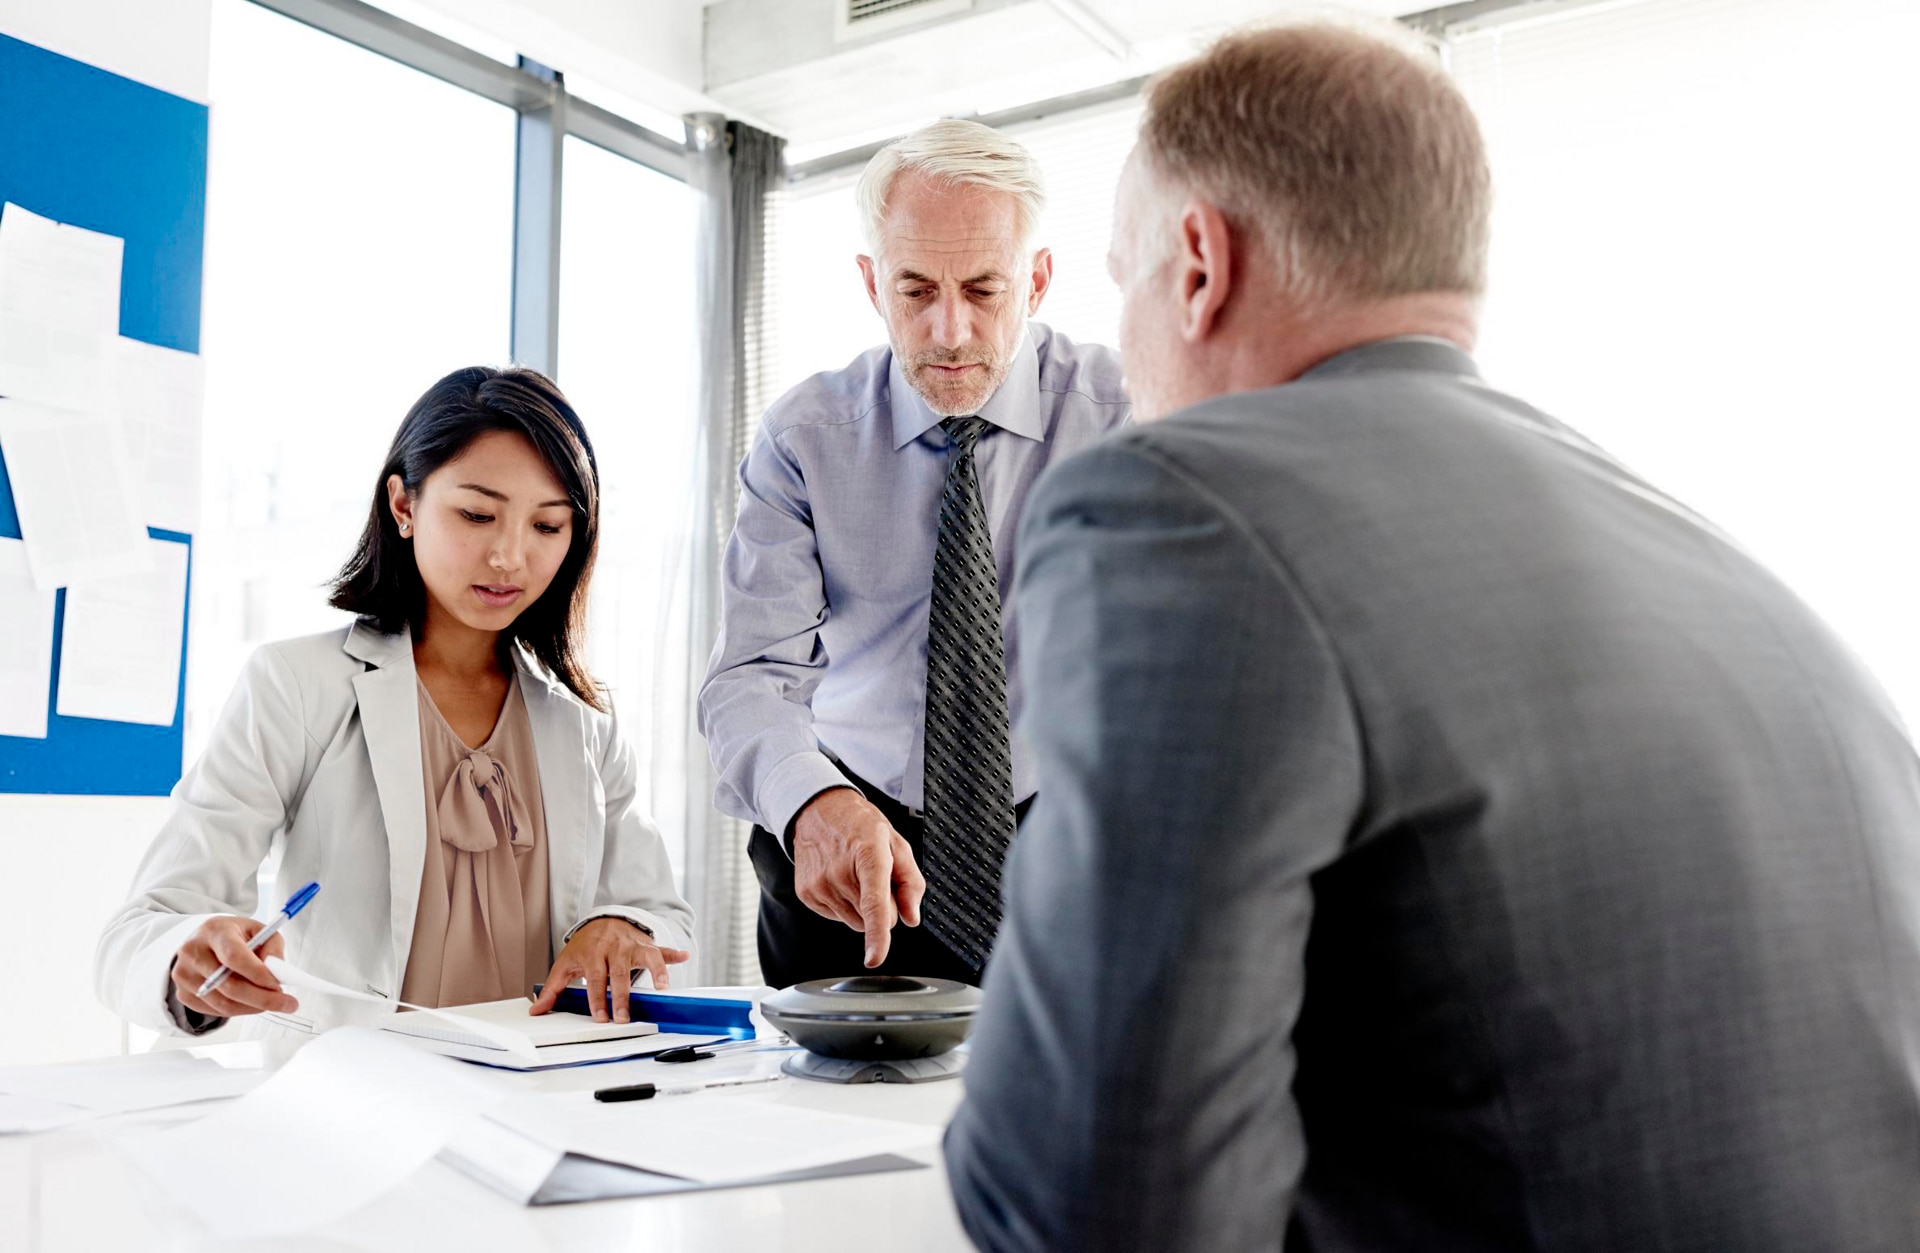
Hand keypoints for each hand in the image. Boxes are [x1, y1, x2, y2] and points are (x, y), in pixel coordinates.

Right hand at [171, 915, 297, 1020]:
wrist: (204, 942)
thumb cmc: (236, 936)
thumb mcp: (259, 931)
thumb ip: (272, 948)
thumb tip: (278, 973)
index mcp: (215, 930)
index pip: (234, 956)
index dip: (258, 974)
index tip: (279, 985)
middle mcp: (193, 951)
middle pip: (229, 985)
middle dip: (263, 999)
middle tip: (288, 1004)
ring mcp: (184, 974)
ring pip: (223, 1003)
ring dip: (253, 1007)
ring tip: (272, 1002)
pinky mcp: (183, 993)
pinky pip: (215, 1011)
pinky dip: (239, 1010)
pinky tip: (252, 1002)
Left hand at [528, 918, 690, 1022]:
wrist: (602, 920)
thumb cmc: (585, 946)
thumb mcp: (566, 964)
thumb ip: (553, 988)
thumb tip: (537, 1010)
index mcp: (593, 954)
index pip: (595, 979)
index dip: (597, 999)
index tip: (601, 1017)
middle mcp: (614, 948)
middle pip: (619, 974)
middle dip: (621, 996)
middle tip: (623, 1016)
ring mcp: (632, 945)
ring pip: (645, 958)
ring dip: (656, 971)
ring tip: (663, 986)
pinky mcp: (647, 945)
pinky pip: (662, 950)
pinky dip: (673, 954)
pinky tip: (684, 956)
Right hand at [792, 787, 925, 967]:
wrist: (818, 812)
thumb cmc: (861, 827)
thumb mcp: (897, 844)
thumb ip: (911, 883)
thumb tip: (911, 919)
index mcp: (868, 856)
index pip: (874, 903)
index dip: (877, 934)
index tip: (874, 957)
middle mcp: (840, 872)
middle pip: (872, 918)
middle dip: (882, 906)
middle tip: (873, 876)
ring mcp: (819, 885)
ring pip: (855, 922)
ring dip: (861, 906)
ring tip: (855, 875)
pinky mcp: (807, 895)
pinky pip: (837, 918)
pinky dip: (844, 905)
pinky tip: (839, 880)